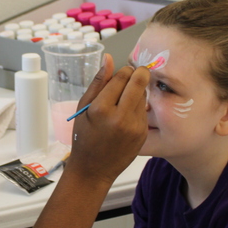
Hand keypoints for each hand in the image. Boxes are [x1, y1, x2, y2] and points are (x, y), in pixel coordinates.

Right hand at [66, 55, 148, 183]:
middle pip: (138, 82)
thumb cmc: (84, 138)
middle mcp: (120, 117)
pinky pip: (144, 111)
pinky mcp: (142, 134)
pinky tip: (126, 117)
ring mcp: (134, 127)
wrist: (93, 170)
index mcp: (101, 109)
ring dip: (137, 92)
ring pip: (143, 95)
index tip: (123, 72)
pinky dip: (137, 108)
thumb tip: (109, 58)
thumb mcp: (84, 108)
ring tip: (124, 102)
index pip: (122, 76)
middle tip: (134, 74)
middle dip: (138, 73)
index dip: (124, 70)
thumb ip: (98, 82)